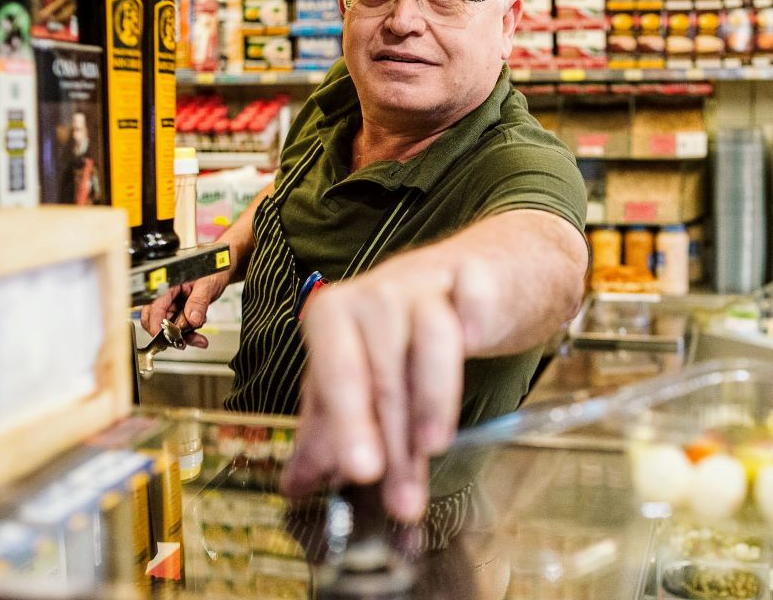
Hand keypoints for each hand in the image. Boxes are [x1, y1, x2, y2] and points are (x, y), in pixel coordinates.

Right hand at [138, 270, 231, 342]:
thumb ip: (199, 301)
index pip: (155, 305)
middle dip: (168, 333)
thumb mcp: (208, 284)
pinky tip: (199, 338)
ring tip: (198, 340)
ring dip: (182, 336)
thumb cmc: (214, 268)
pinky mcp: (180, 310)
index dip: (156, 323)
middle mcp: (167, 294)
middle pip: (156, 318)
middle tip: (181, 342)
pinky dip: (188, 334)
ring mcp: (173, 303)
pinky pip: (179, 326)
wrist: (224, 267)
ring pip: (168, 325)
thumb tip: (192, 319)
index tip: (164, 336)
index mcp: (168, 283)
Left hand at [279, 256, 498, 522]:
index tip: (361, 471)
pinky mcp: (476, 275)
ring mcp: (427, 282)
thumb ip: (330, 429)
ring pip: (430, 337)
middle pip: (385, 371)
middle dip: (395, 442)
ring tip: (435, 447)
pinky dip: (472, 310)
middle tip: (403, 498)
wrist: (463, 280)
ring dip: (433, 395)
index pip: (335, 372)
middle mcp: (375, 295)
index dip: (348, 422)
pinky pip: (474, 291)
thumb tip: (295, 485)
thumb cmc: (401, 333)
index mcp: (333, 316)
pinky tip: (474, 337)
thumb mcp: (359, 378)